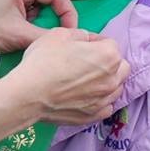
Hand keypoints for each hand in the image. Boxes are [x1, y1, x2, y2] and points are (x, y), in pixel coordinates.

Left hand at [0, 0, 76, 55]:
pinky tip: (20, 34)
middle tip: (51, 37)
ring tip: (30, 36)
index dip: (68, 16)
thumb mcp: (18, 36)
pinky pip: (29, 10)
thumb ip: (47, 36)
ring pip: (41, 6)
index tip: (70, 36)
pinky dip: (30, 23)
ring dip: (40, 22)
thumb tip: (69, 40)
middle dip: (52, 19)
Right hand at [13, 28, 129, 123]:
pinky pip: (106, 106)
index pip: (110, 43)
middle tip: (87, 62)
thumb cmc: (43, 61)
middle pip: (120, 67)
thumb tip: (86, 40)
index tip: (81, 46)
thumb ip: (80, 34)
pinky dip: (100, 100)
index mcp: (108, 55)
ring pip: (116, 87)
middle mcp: (113, 78)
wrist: (28, 94)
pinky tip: (86, 96)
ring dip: (106, 82)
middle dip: (109, 62)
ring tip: (86, 81)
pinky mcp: (94, 116)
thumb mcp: (59, 34)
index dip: (95, 42)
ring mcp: (104, 99)